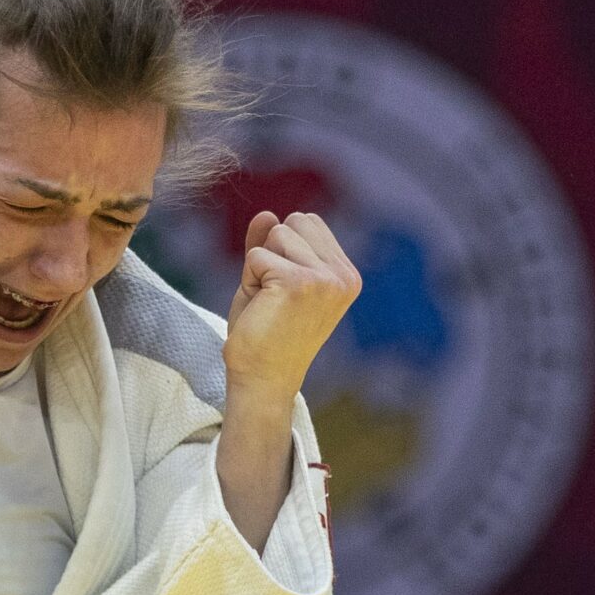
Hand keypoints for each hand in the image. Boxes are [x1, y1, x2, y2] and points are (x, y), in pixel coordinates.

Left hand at [224, 210, 360, 406]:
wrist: (261, 380)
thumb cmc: (265, 335)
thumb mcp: (270, 282)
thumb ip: (271, 247)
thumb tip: (265, 213)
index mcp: (346, 275)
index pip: (308, 222)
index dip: (281, 250)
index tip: (283, 291)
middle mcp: (343, 276)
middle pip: (294, 221)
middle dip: (272, 252)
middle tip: (272, 297)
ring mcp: (325, 279)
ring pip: (276, 233)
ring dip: (259, 267)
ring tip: (268, 303)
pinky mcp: (299, 282)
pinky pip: (256, 256)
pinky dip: (249, 280)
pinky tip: (261, 309)